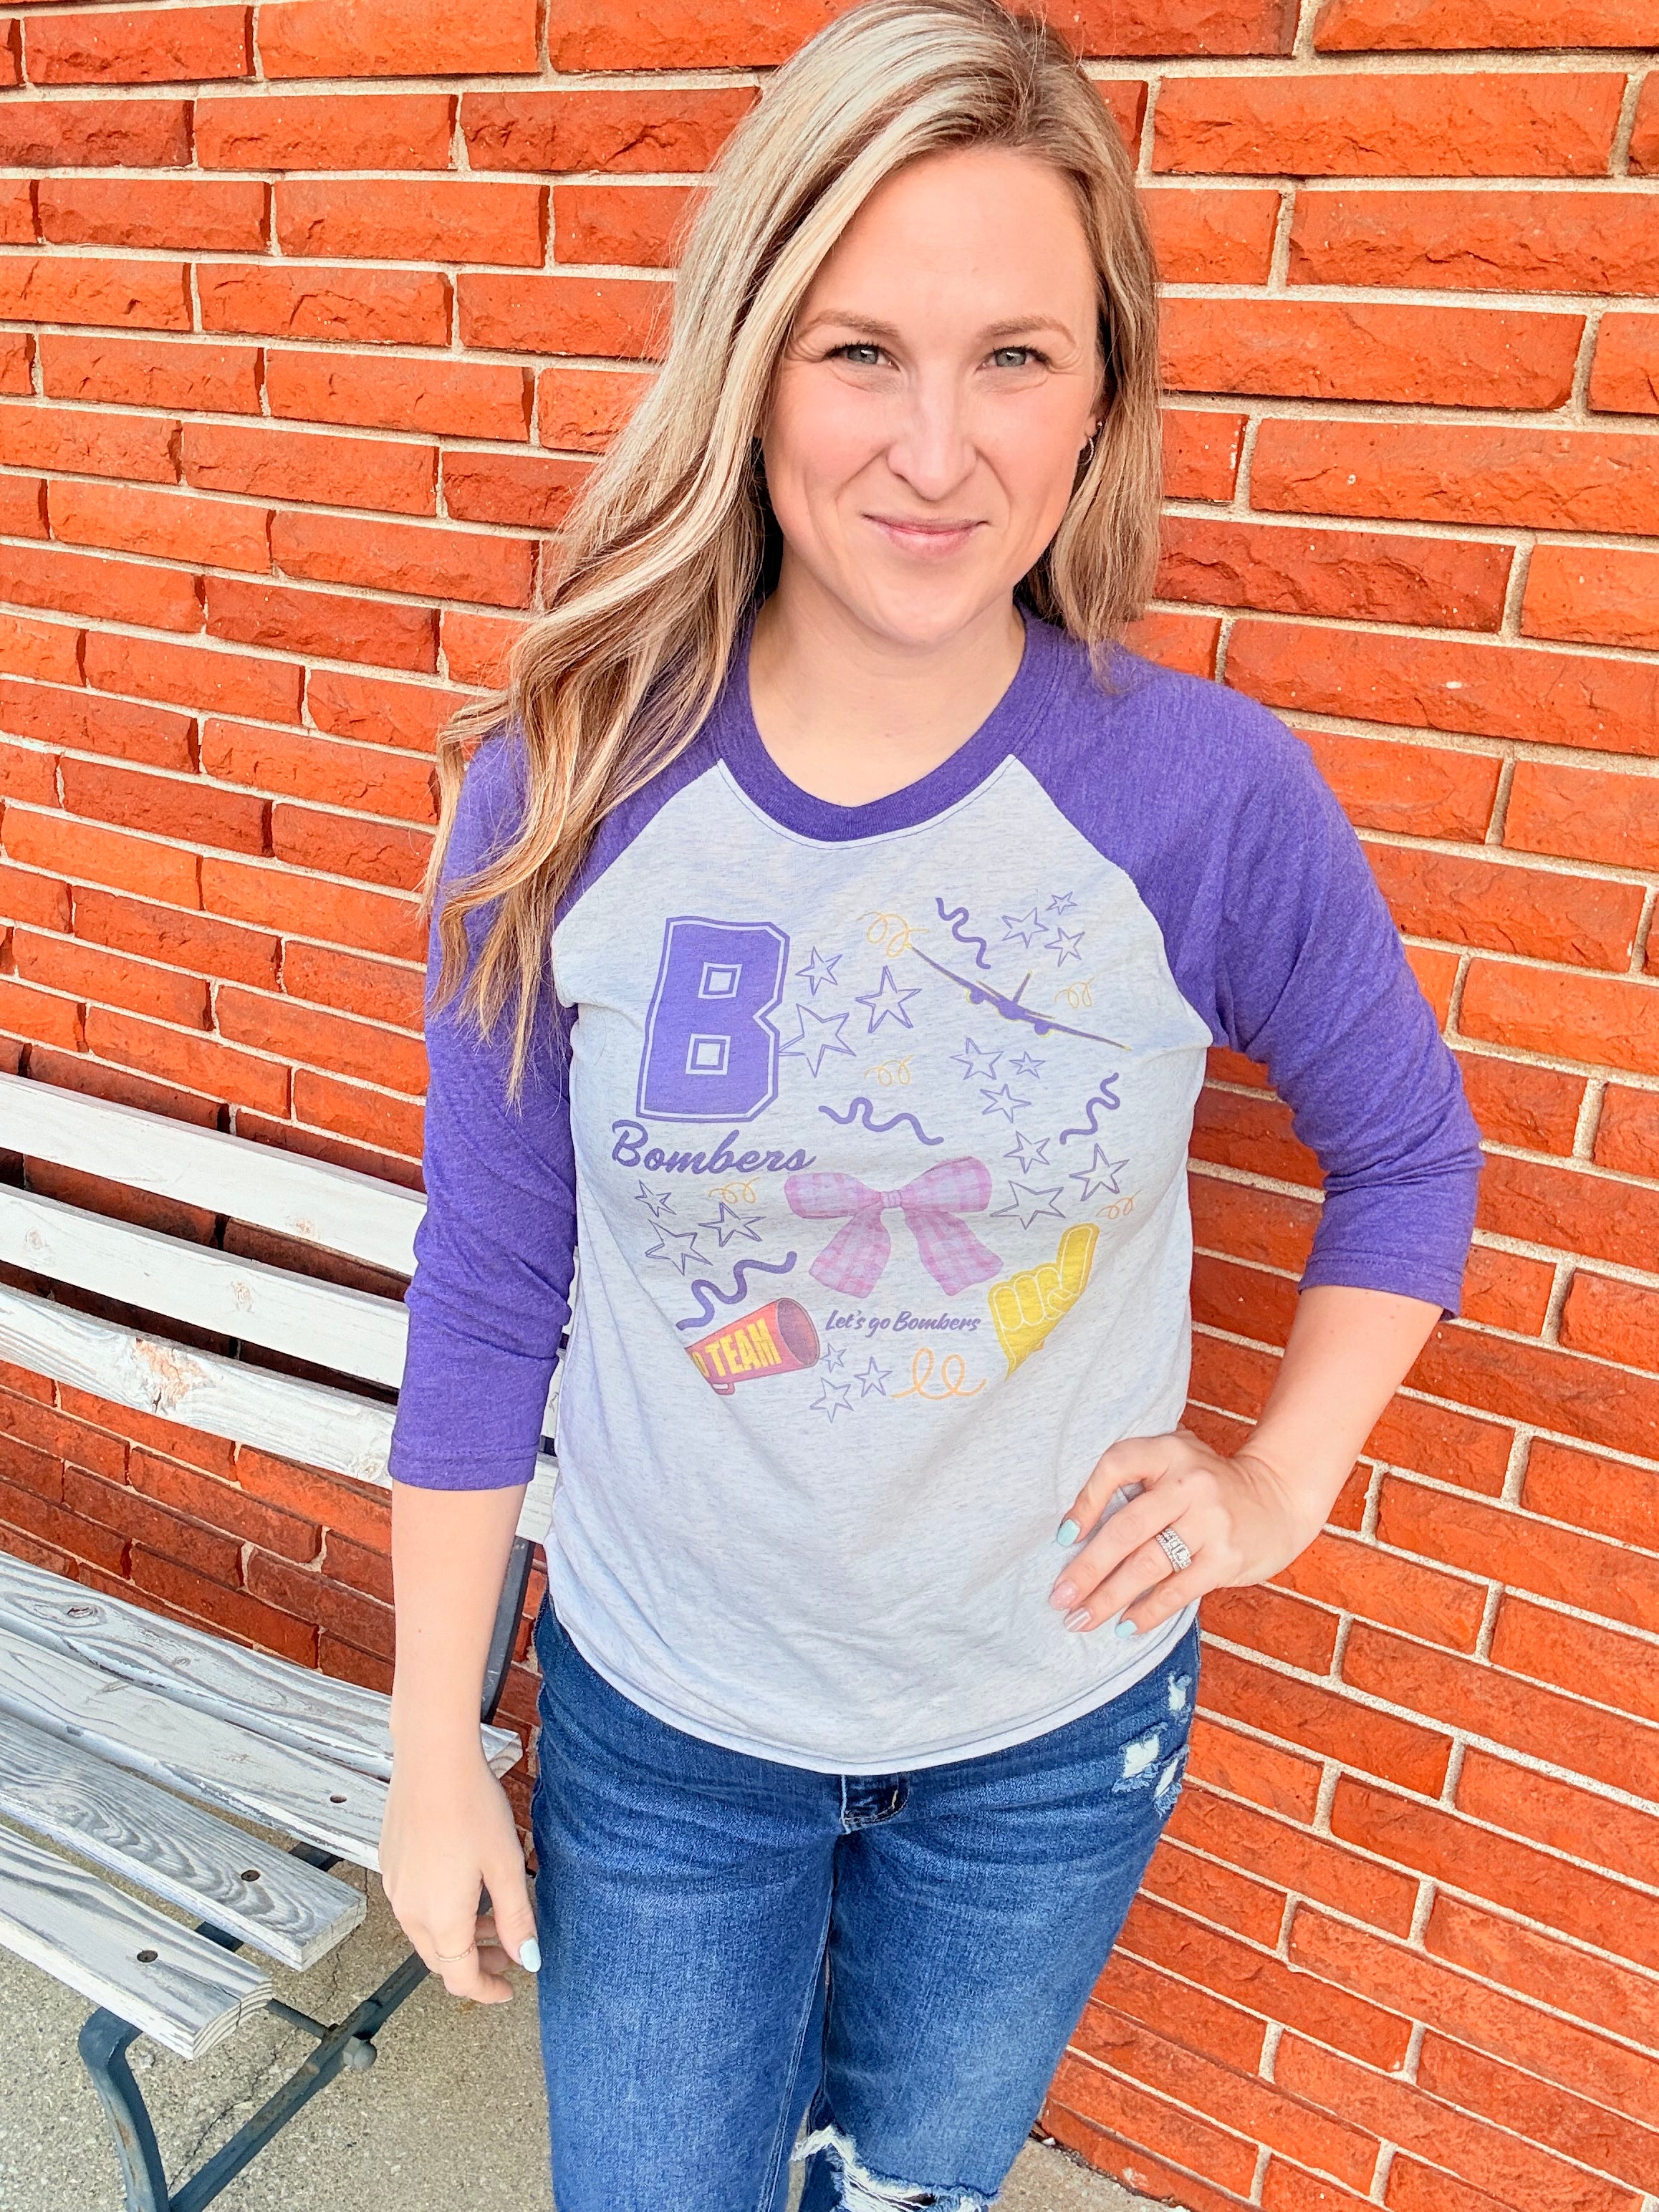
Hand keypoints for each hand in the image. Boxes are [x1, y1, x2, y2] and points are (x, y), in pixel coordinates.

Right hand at [379, 1742, 539, 2003]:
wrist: (432, 1760)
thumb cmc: (472, 1808)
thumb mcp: (506, 1865)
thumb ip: (516, 1917)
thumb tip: (527, 1958)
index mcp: (441, 1919)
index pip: (460, 1977)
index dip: (486, 1990)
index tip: (507, 1990)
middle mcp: (410, 1910)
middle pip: (441, 1959)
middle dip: (475, 1964)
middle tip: (507, 1954)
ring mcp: (396, 1887)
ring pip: (427, 1933)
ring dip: (459, 1937)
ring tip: (492, 1919)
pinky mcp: (391, 1864)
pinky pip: (415, 1905)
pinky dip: (441, 1912)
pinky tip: (465, 1887)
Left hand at [1048, 1426, 1322, 1636]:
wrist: (1278, 1498)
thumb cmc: (1209, 1485)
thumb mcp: (1175, 1462)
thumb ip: (1135, 1478)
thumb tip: (1073, 1529)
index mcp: (1169, 1451)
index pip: (1117, 1465)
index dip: (1085, 1501)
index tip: (1062, 1537)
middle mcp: (1189, 1484)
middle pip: (1126, 1528)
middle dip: (1086, 1568)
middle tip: (1059, 1597)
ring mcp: (1210, 1523)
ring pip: (1147, 1565)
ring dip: (1108, 1597)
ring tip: (1081, 1619)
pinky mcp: (1226, 1558)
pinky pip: (1178, 1590)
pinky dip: (1147, 1611)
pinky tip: (1124, 1626)